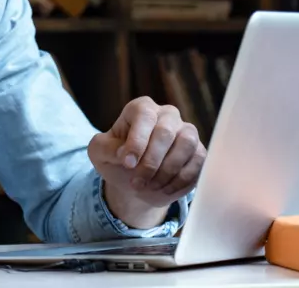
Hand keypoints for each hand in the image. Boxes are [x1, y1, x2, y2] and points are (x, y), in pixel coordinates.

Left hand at [88, 97, 205, 221]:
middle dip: (150, 162)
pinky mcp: (199, 152)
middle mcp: (167, 115)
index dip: (137, 141)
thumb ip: (106, 147)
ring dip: (167, 171)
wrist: (136, 182)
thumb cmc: (117, 160)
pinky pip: (198, 162)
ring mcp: (186, 132)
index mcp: (141, 109)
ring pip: (187, 144)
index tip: (127, 164)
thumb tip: (124, 153)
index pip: (144, 116)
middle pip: (166, 131)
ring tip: (150, 186)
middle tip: (137, 182)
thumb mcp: (99, 152)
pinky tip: (164, 189)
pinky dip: (180, 180)